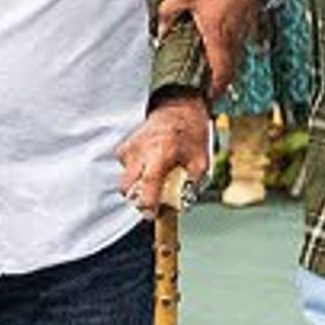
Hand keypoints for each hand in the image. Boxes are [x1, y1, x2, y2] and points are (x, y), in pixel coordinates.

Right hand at [117, 97, 210, 212]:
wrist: (178, 110)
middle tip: (154, 201)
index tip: (151, 214)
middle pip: (128, 188)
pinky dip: (136, 174)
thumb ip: (192, 184)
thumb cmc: (191, 134)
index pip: (147, 184)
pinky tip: (150, 167)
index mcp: (161, 153)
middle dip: (139, 199)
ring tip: (155, 181)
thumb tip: (182, 204)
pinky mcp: (123, 148)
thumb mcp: (201, 161)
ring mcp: (129, 149)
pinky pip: (125, 170)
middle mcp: (140, 151)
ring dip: (137, 187)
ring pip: (125, 181)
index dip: (147, 203)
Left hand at [152, 0, 269, 97]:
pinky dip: (226, 60)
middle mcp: (232, 40)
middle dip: (217, 88)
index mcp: (217, 36)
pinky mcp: (244, 30)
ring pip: (233, 64)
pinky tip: (214, 57)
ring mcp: (240, 36)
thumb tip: (160, 32)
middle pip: (228, 74)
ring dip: (221, 74)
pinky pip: (235, 52)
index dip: (214, 91)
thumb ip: (168, 14)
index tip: (205, 100)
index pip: (220, 74)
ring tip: (206, 79)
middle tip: (203, 95)